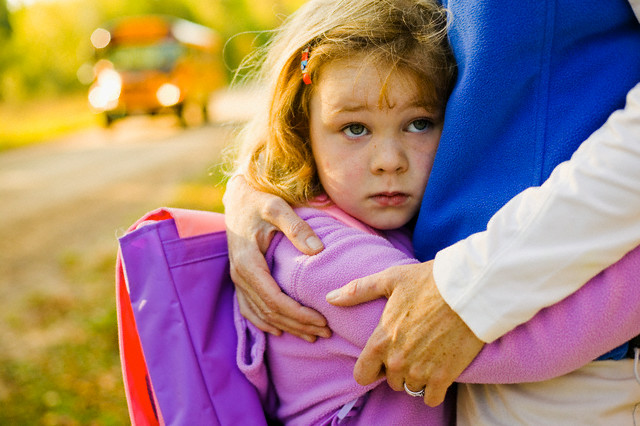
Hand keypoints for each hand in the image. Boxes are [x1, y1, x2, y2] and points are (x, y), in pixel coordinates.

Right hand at [223, 175, 330, 341]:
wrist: (238, 196)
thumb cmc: (259, 200)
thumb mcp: (277, 207)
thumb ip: (297, 227)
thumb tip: (318, 251)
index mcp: (248, 261)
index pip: (274, 299)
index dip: (298, 314)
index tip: (322, 321)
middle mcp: (239, 274)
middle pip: (269, 311)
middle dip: (297, 325)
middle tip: (325, 332)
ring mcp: (237, 278)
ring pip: (260, 313)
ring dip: (286, 327)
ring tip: (311, 335)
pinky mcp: (239, 278)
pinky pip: (248, 308)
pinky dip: (264, 322)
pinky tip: (280, 330)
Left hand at [326, 261, 483, 405]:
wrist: (470, 290)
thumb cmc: (429, 281)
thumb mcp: (390, 279)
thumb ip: (358, 291)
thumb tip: (331, 297)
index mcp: (381, 340)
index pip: (362, 375)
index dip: (371, 367)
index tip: (382, 357)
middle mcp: (397, 361)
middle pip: (389, 381)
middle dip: (397, 368)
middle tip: (411, 347)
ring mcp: (421, 371)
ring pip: (410, 388)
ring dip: (416, 377)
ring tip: (426, 354)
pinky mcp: (444, 376)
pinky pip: (431, 398)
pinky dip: (434, 389)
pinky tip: (439, 369)